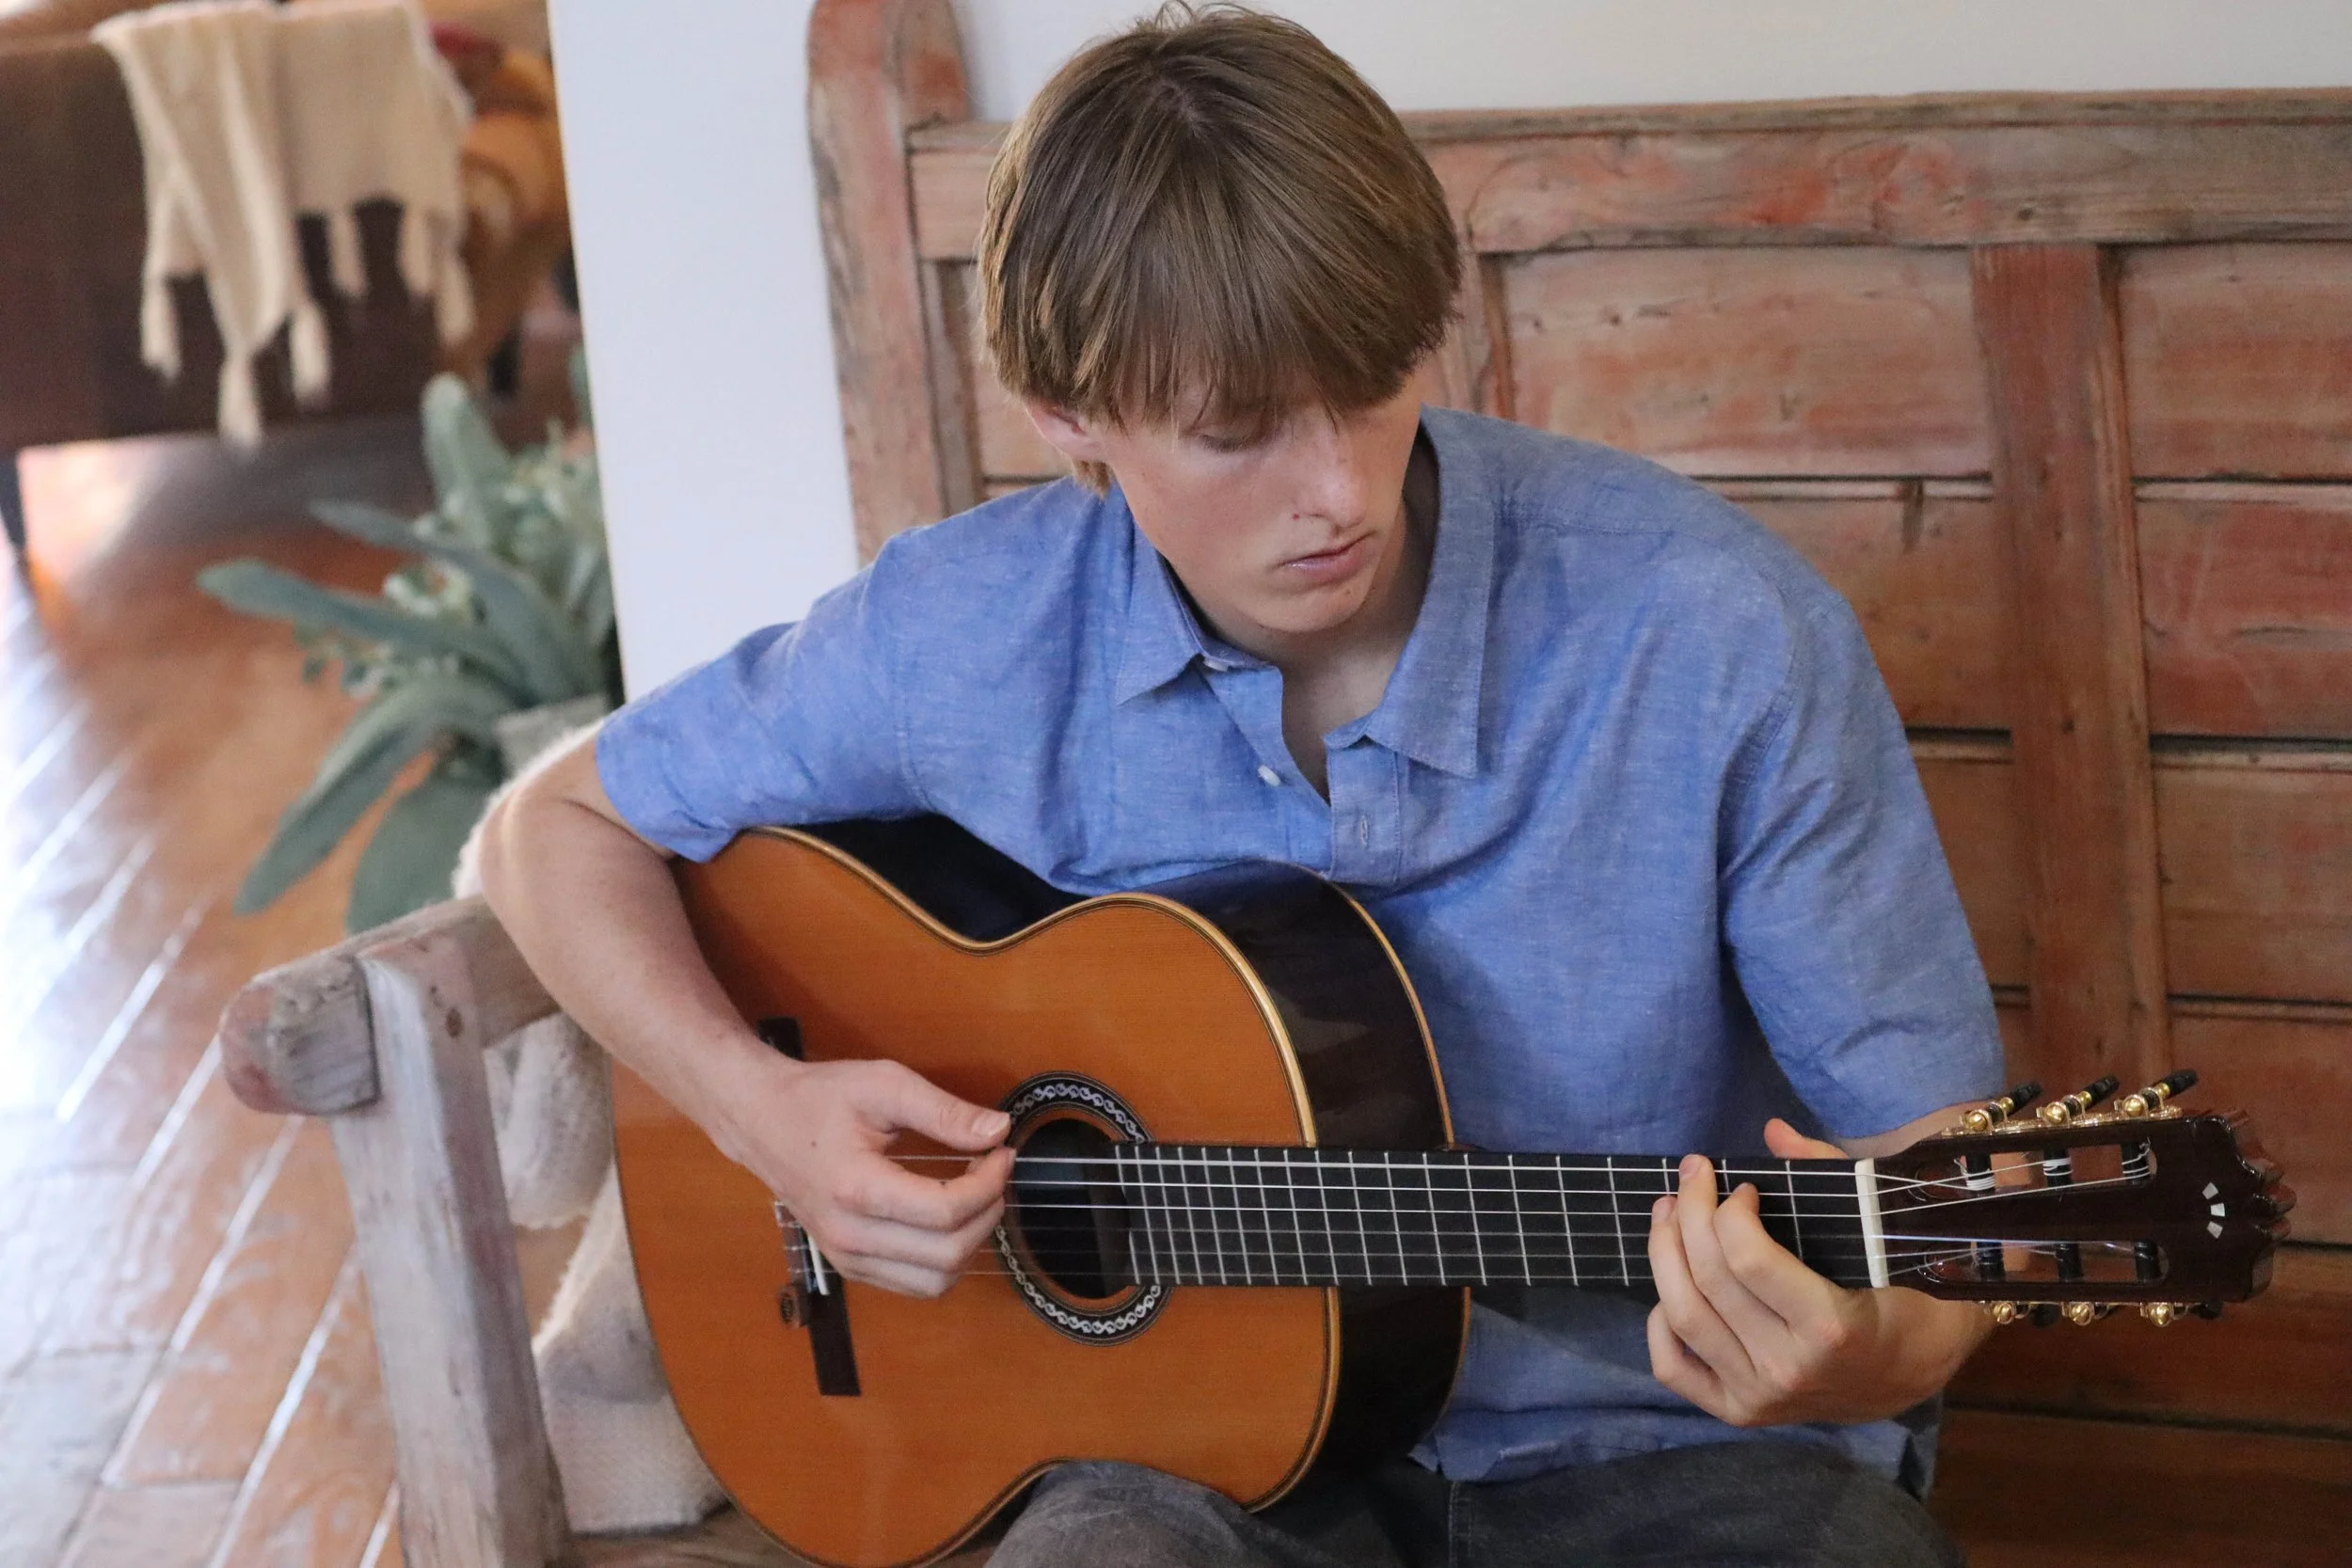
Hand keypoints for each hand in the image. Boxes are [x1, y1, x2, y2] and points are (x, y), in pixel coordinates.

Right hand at [710, 1050, 1013, 1298]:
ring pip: (937, 1281)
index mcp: (856, 1188)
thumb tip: (999, 1131)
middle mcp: (849, 1236)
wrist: (761, 1121)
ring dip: (972, 1242)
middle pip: (948, 1253)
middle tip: (994, 1172)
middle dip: (988, 1211)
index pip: (946, 1211)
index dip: (989, 1184)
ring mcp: (847, 1258)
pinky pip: (915, 1286)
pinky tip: (950, 1219)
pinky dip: (946, 1261)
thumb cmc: (819, 1098)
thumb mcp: (884, 1086)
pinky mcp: (849, 1267)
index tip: (1001, 1152)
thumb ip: (944, 1111)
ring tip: (976, 1197)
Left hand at [1644, 1116, 1991, 1426]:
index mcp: (1830, 1327)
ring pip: (1682, 1316)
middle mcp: (1788, 1369)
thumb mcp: (1884, 1234)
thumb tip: (1774, 1131)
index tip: (1741, 1185)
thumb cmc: (1905, 1294)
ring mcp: (1759, 1397)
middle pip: (1708, 1280)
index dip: (1729, 1210)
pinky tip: (1670, 1283)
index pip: (1747, 1259)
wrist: (1916, 1371)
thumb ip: (1829, 1176)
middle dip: (1689, 1213)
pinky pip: (1673, 1369)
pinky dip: (1658, 1324)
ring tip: (1667, 1211)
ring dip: (1663, 1253)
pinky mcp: (1739, 1413)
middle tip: (1692, 1175)